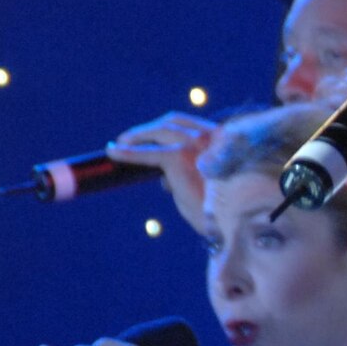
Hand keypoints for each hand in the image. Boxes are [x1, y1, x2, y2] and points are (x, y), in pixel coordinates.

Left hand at [109, 112, 218, 228]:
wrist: (233, 223)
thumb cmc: (221, 213)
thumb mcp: (207, 188)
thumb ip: (188, 176)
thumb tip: (164, 178)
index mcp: (221, 141)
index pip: (190, 125)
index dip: (168, 128)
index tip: (154, 134)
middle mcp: (210, 136)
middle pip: (173, 122)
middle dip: (151, 128)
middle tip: (130, 138)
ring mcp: (194, 144)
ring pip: (159, 131)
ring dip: (138, 135)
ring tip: (120, 143)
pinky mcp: (178, 157)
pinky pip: (146, 153)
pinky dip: (128, 153)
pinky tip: (113, 152)